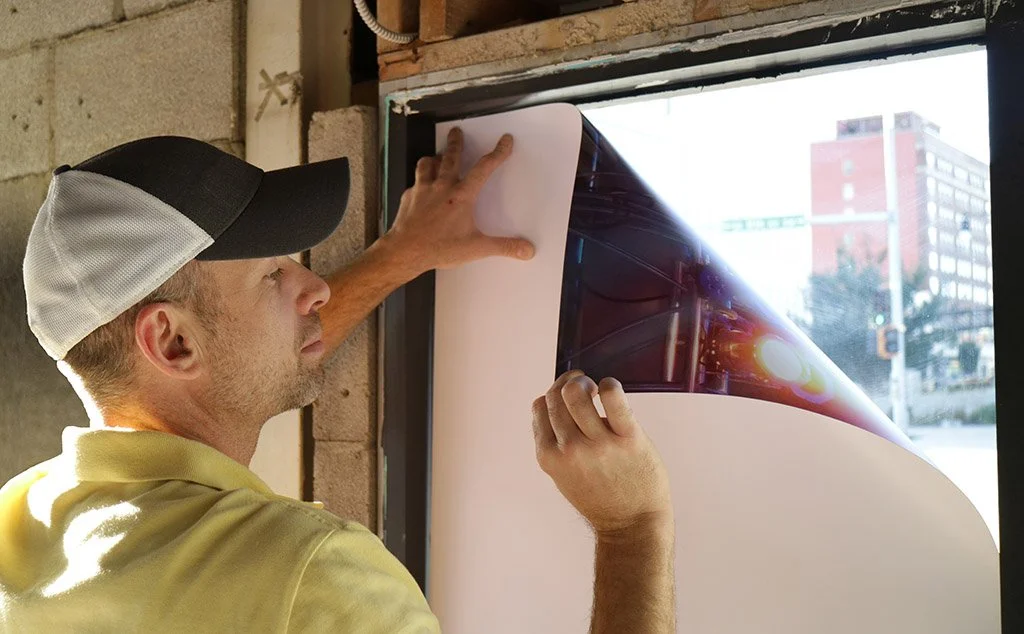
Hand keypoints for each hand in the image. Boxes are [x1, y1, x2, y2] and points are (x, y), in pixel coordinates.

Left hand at [382, 127, 534, 278]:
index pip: (484, 168)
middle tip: (456, 131)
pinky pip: (414, 182)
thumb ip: (503, 247)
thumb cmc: (439, 247)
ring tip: (435, 155)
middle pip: (450, 157)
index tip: (504, 141)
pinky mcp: (408, 197)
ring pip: (427, 164)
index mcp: (461, 195)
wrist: (405, 251)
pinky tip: (420, 186)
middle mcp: (441, 187)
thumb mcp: (476, 248)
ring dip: (433, 158)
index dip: (497, 153)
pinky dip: (419, 180)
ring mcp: (422, 189)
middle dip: (456, 143)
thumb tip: (526, 250)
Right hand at [532, 371, 672, 536]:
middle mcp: (570, 450)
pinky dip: (610, 385)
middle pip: (557, 395)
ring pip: (577, 392)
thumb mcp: (563, 475)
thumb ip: (556, 443)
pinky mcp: (628, 439)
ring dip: (586, 382)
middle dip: (569, 382)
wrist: (632, 525)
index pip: (540, 406)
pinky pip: (613, 397)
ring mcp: (599, 445)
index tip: (567, 395)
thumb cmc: (599, 497)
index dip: (553, 394)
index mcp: (549, 457)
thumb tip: (557, 400)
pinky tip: (611, 390)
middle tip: (585, 386)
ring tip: (598, 390)